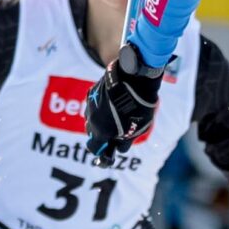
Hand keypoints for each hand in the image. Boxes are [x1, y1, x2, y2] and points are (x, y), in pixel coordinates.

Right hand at [83, 45, 161, 160]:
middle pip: (91, 132)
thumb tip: (119, 148)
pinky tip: (113, 103)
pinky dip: (101, 107)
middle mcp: (91, 118)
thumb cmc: (137, 107)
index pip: (93, 147)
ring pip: (91, 117)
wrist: (135, 78)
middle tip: (114, 131)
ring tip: (116, 115)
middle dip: (100, 134)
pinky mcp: (92, 91)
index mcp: (100, 131)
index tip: (107, 149)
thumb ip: (125, 142)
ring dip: (100, 119)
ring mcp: (90, 104)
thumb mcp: (136, 130)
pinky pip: (93, 104)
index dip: (100, 150)